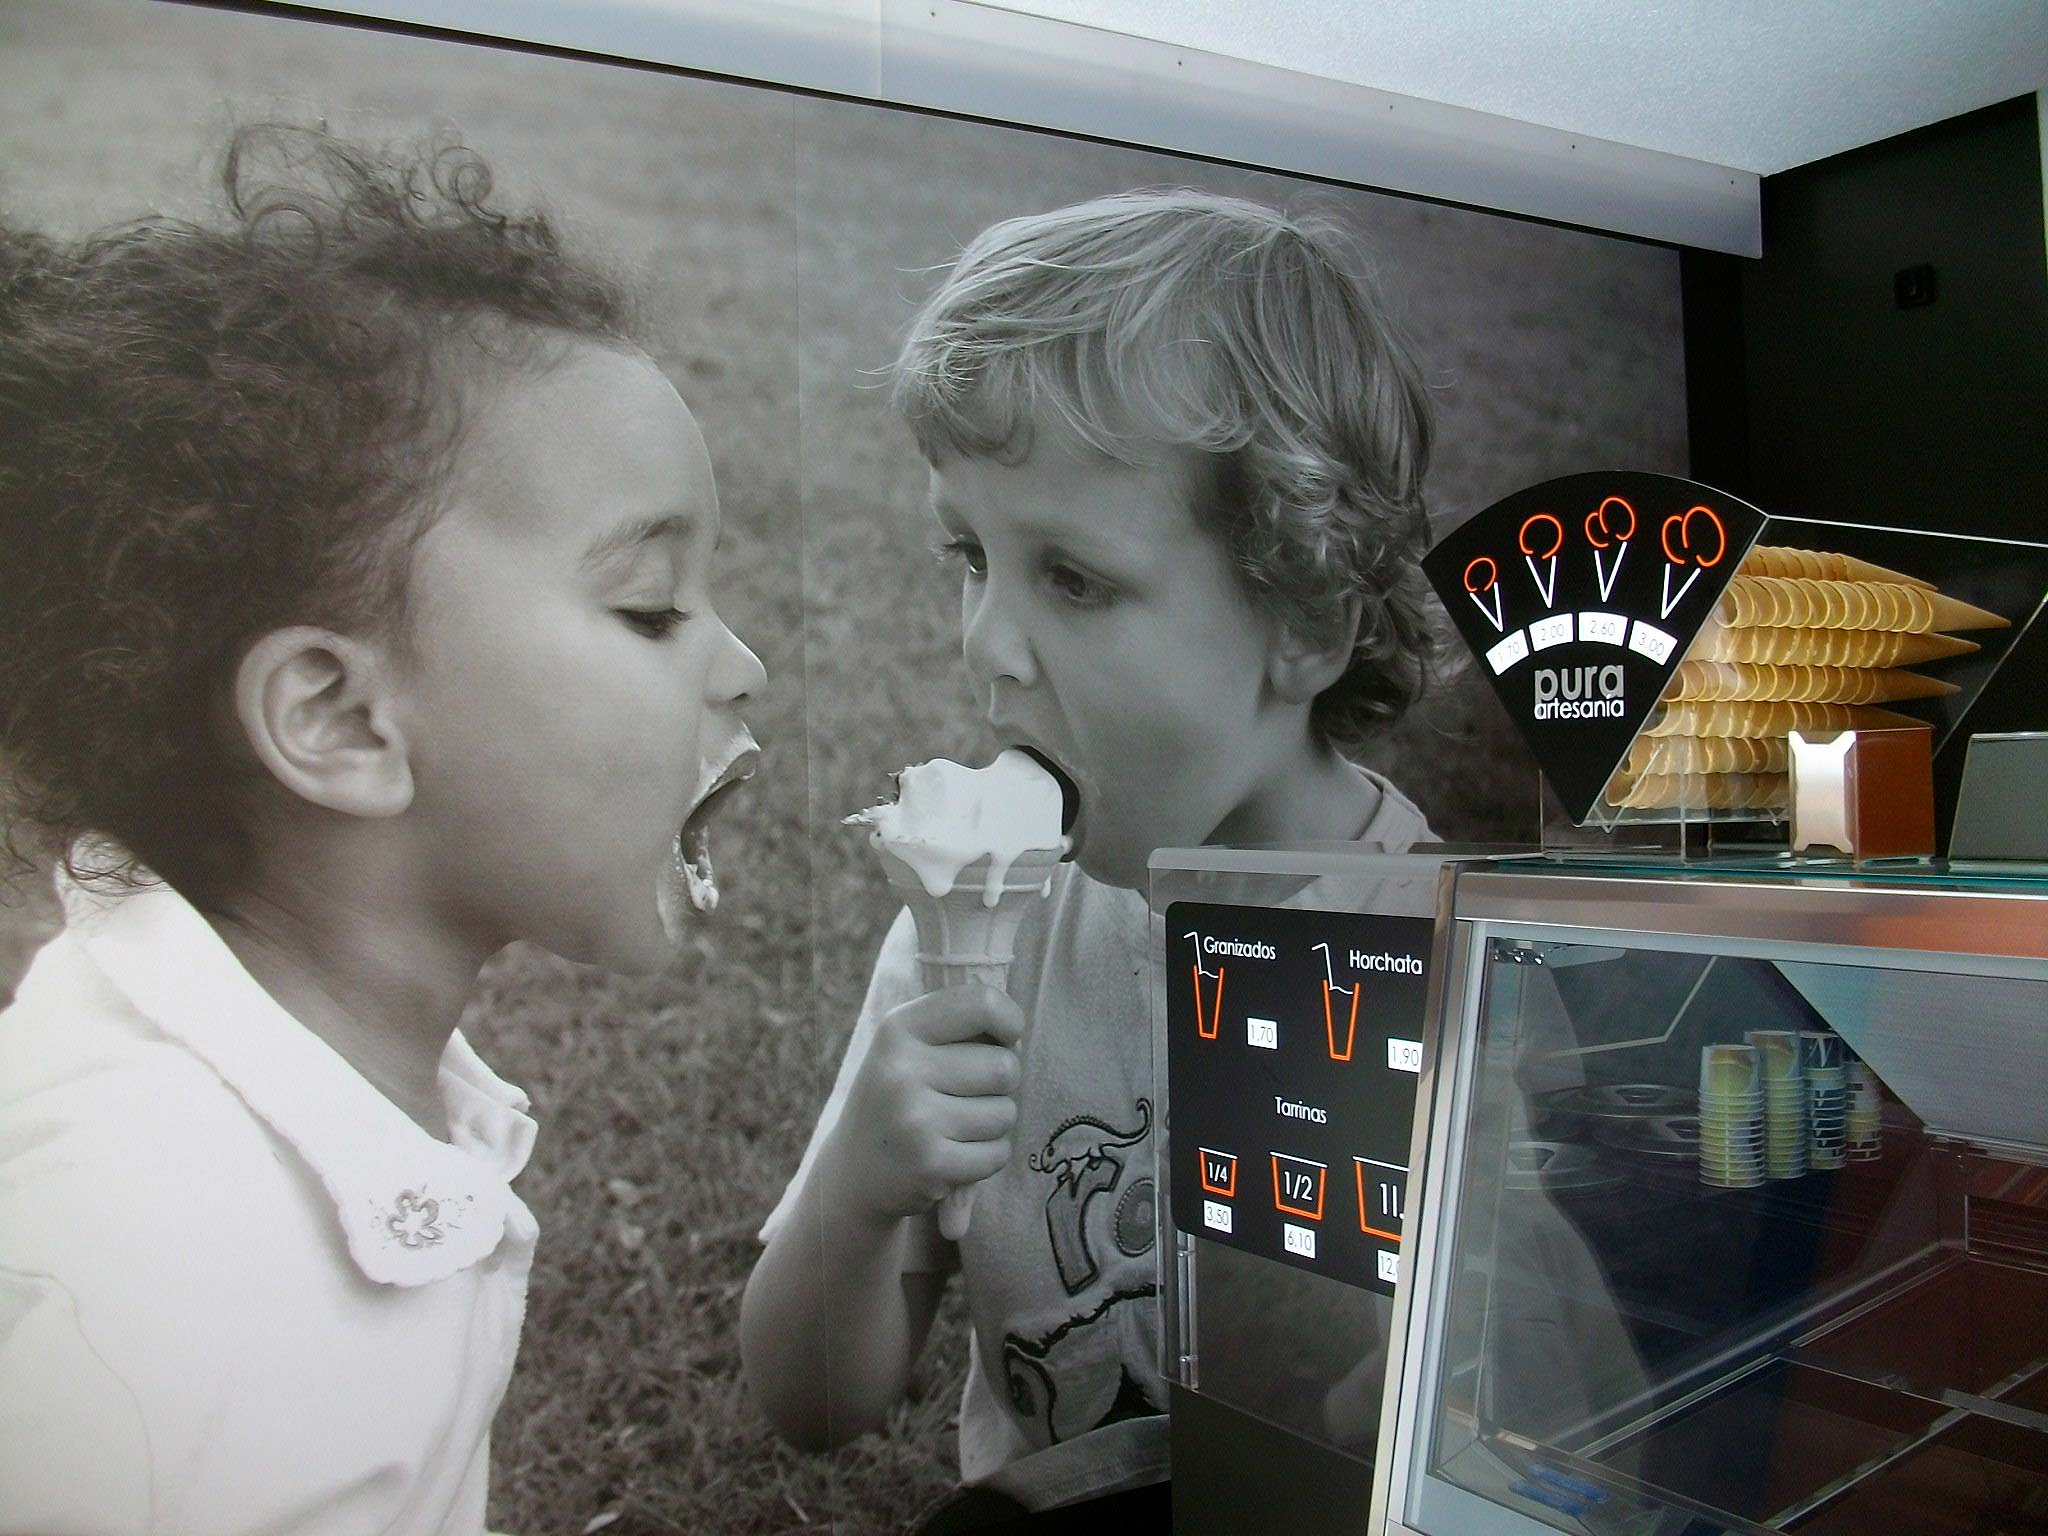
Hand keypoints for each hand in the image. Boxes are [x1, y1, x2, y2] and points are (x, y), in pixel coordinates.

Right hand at [825, 984, 1023, 1226]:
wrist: (849, 1173)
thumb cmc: (897, 1099)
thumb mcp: (908, 1048)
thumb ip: (959, 1029)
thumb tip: (1015, 1037)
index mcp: (898, 1029)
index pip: (982, 1003)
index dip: (1010, 1020)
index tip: (1004, 1039)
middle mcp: (902, 1070)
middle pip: (1005, 1067)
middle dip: (1003, 1084)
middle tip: (972, 1094)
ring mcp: (914, 1120)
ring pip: (1005, 1113)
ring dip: (994, 1123)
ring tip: (959, 1126)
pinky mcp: (930, 1165)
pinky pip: (998, 1154)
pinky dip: (988, 1156)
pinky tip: (957, 1154)